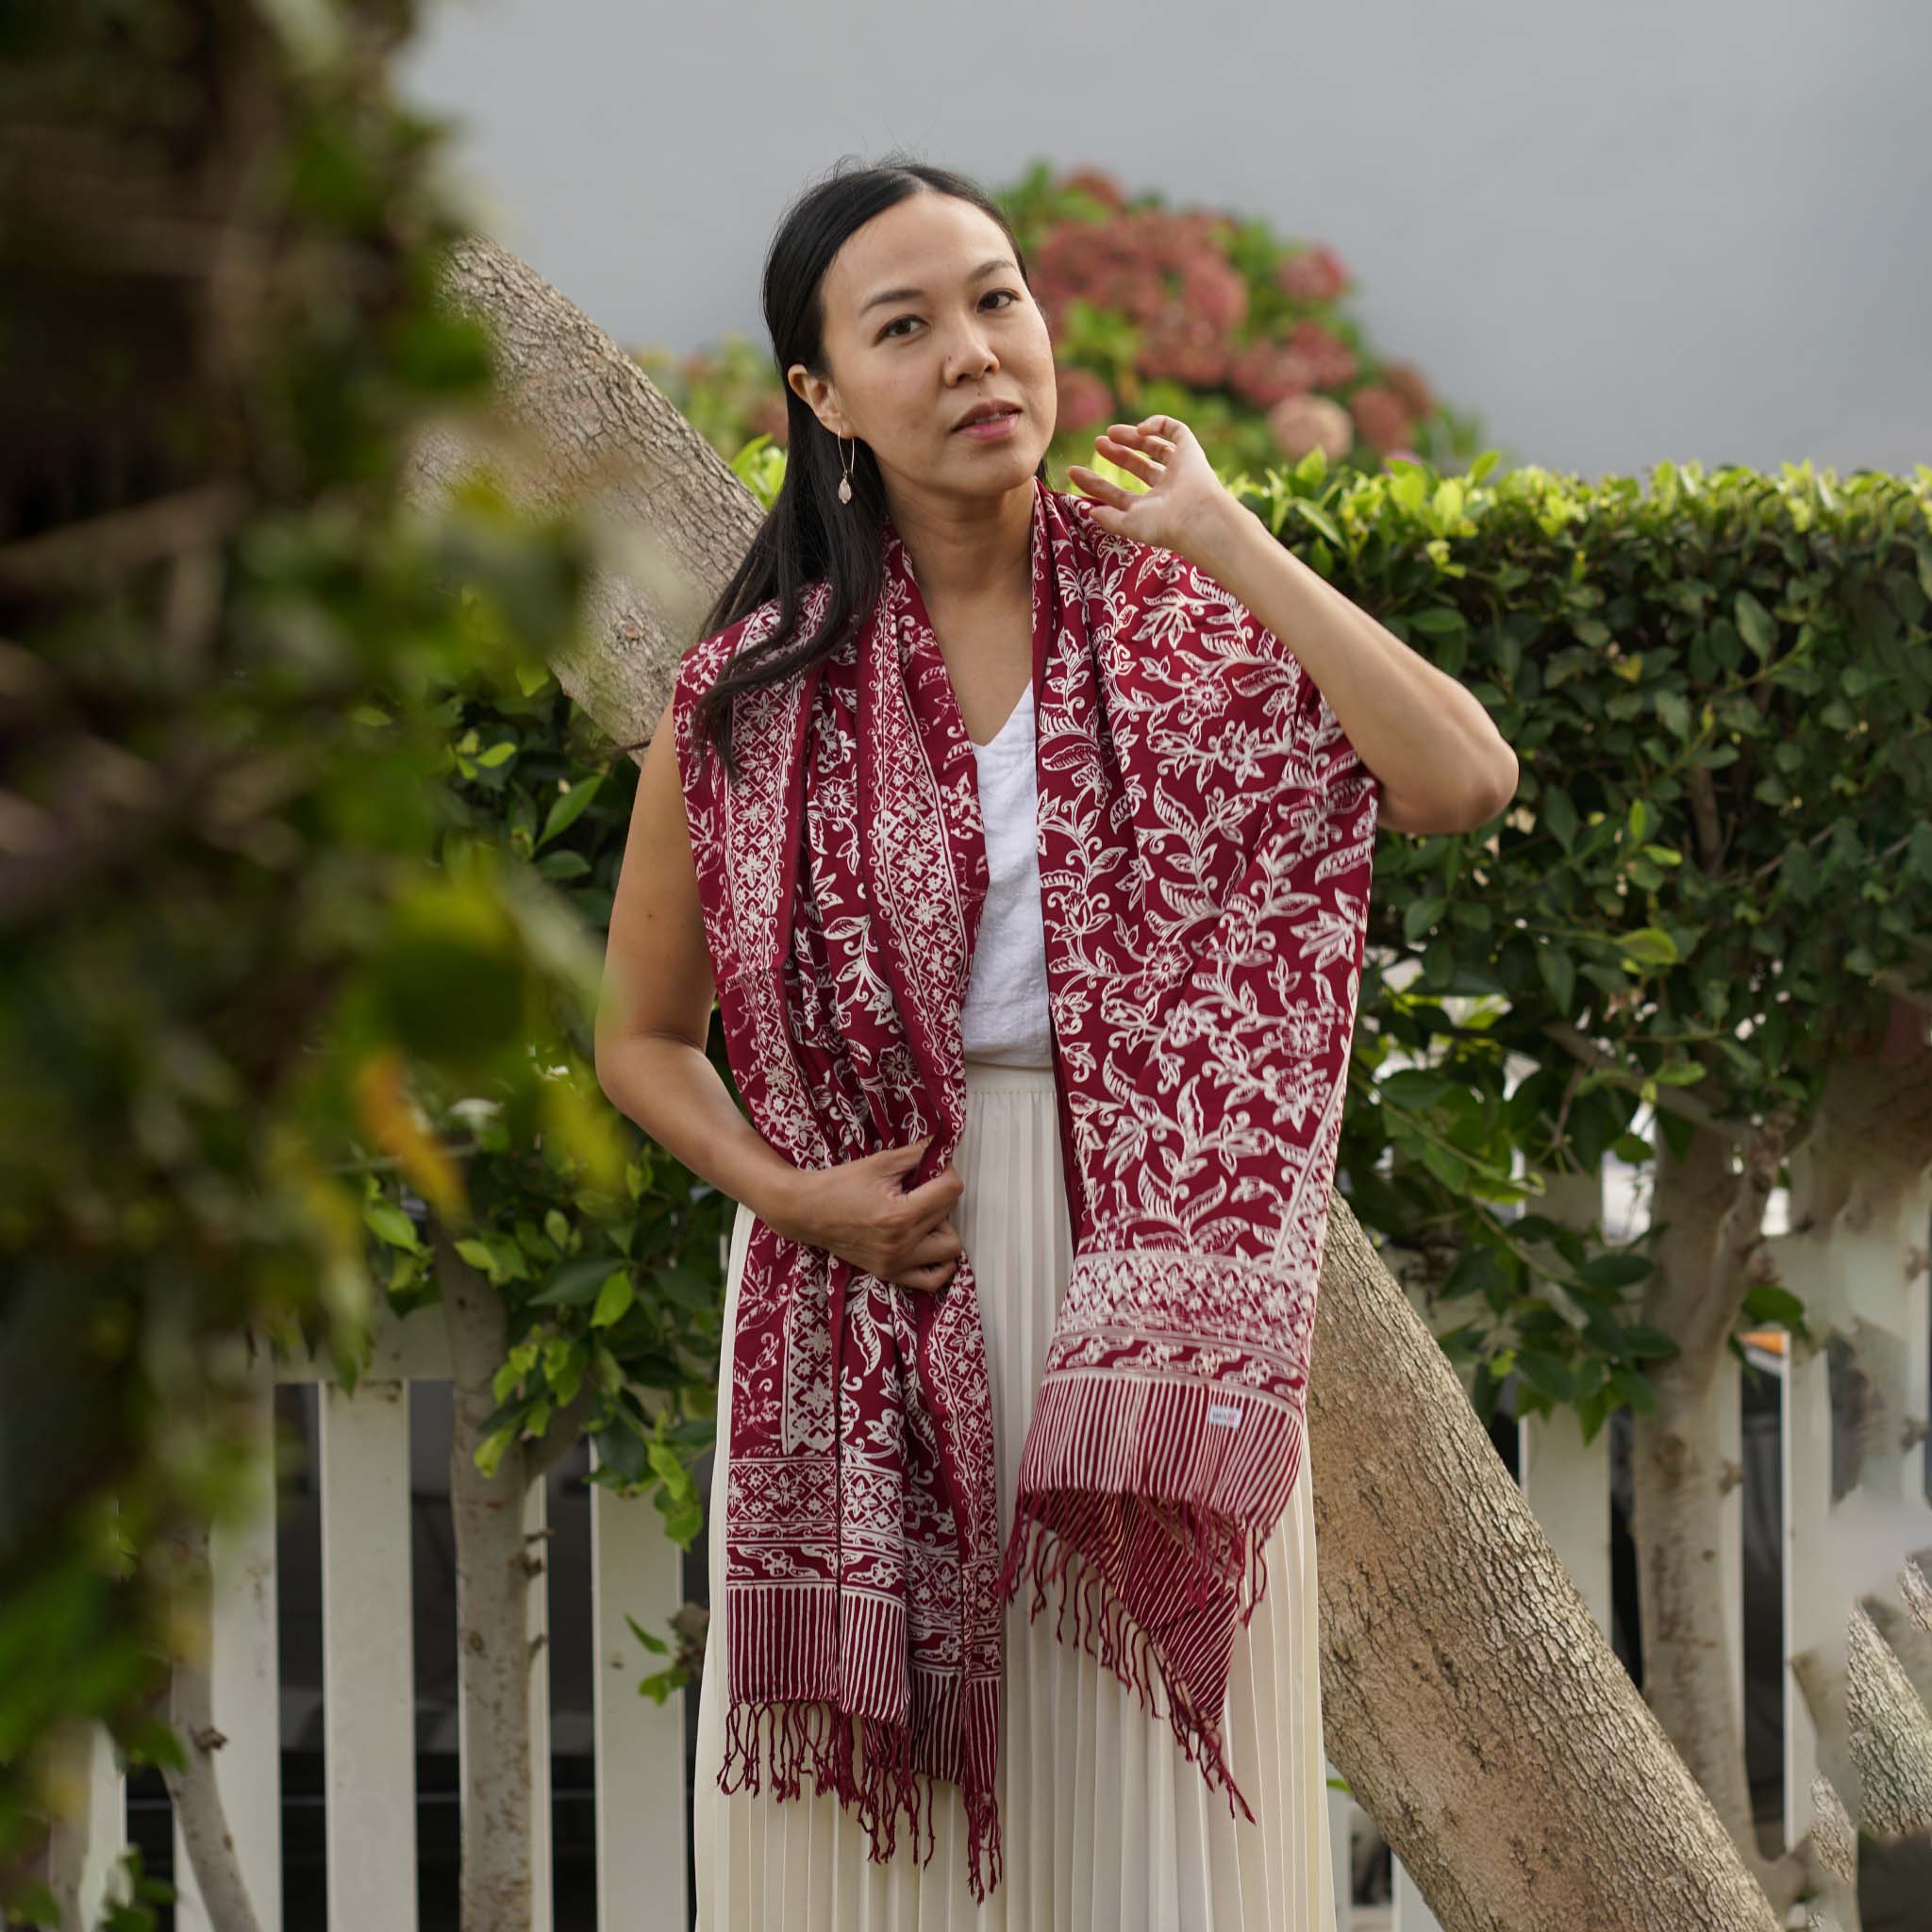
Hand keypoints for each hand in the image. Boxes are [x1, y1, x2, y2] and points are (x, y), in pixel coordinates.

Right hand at [780, 1134, 965, 1293]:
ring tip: (923, 1216)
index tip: (932, 1167)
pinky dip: (939, 1262)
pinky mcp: (890, 1273)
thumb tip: (944, 1147)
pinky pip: (932, 1280)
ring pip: (950, 1249)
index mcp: (900, 1215)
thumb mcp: (881, 1162)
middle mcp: (902, 1244)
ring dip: (943, 1229)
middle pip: (951, 1216)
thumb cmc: (839, 1185)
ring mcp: (897, 1263)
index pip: (951, 1190)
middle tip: (922, 1189)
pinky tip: (928, 1243)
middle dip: (942, 1197)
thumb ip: (918, 1153)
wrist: (807, 1212)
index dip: (946, 1171)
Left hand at [1066, 414, 1240, 564]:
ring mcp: (1179, 469)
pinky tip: (1140, 429)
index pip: (1119, 494)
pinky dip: (1157, 424)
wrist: (1196, 516)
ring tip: (1111, 432)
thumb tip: (1090, 512)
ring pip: (1154, 446)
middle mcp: (1166, 489)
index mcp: (1151, 509)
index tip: (1074, 472)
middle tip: (1097, 443)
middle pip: (1137, 466)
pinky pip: (1175, 429)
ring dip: (1132, 437)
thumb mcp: (1128, 524)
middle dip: (1116, 454)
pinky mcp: (1191, 450)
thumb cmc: (1163, 526)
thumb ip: (1109, 519)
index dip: (1096, 483)